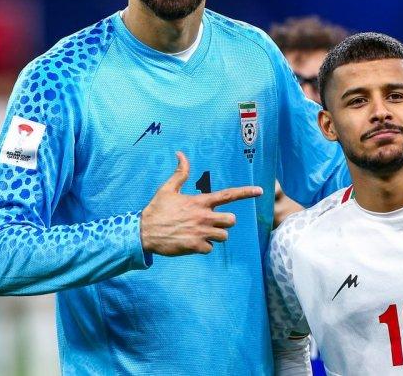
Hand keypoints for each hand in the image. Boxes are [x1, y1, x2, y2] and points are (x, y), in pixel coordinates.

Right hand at [140, 152, 261, 255]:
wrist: (142, 232)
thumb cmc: (156, 209)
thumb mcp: (167, 188)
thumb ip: (180, 173)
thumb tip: (181, 154)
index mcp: (199, 201)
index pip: (228, 195)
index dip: (246, 192)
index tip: (260, 191)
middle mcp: (203, 216)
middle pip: (231, 220)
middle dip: (225, 222)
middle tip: (213, 222)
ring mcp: (200, 232)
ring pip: (223, 236)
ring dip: (216, 235)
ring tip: (202, 232)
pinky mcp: (195, 246)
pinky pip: (210, 248)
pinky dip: (204, 247)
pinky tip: (193, 242)